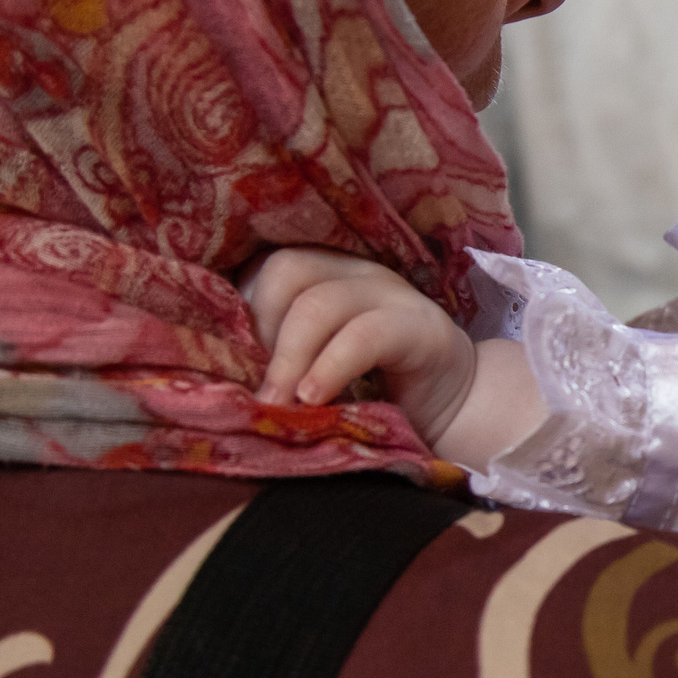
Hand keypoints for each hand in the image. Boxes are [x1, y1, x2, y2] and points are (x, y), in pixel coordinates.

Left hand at [242, 248, 479, 445]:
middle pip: (286, 271)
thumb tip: (220, 384)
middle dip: (260, 331)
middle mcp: (355, 273)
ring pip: (319, 303)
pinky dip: (330, 368)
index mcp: (325, 276)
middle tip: (257, 390)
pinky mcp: (419, 328)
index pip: (266, 268)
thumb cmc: (376, 392)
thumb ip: (280, 364)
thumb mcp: (316, 371)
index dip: (239, 313)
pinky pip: (364, 335)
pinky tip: (315, 398)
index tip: (231, 366)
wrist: (457, 409)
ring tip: (279, 403)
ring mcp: (390, 295)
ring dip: (288, 358)